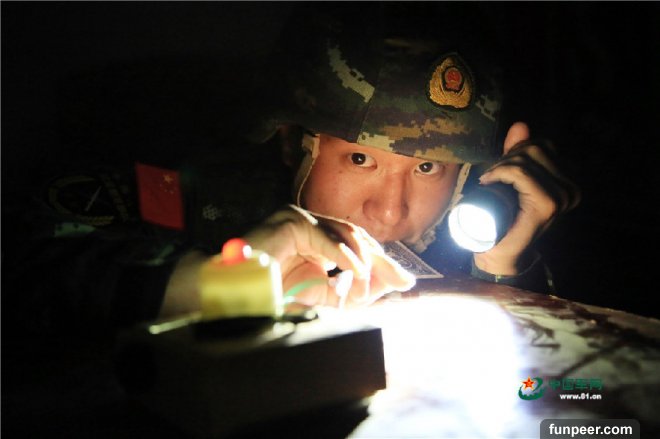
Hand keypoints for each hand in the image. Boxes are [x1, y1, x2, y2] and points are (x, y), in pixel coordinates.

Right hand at [243, 205, 415, 307]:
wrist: (237, 293)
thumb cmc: (271, 293)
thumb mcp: (318, 293)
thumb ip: (346, 290)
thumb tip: (379, 290)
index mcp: (316, 238)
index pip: (356, 246)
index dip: (381, 264)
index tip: (403, 282)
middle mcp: (310, 223)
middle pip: (356, 237)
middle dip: (381, 261)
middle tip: (402, 281)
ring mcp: (300, 218)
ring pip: (344, 233)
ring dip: (364, 260)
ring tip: (375, 283)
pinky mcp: (291, 221)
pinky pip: (324, 237)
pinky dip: (343, 255)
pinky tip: (357, 272)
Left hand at [473, 122, 579, 274]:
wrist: (498, 253)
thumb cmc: (502, 217)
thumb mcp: (511, 179)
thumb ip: (518, 153)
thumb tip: (521, 125)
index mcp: (567, 181)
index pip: (542, 145)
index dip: (516, 152)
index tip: (499, 170)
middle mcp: (571, 188)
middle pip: (534, 148)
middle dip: (507, 158)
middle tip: (491, 178)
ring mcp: (562, 197)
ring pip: (525, 160)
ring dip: (500, 167)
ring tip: (490, 182)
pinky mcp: (547, 204)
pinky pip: (520, 173)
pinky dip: (500, 172)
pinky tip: (488, 182)